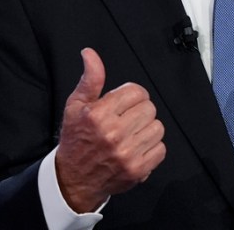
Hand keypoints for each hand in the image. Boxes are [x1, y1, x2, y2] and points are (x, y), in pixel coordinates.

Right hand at [55, 48, 165, 211]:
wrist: (73, 180)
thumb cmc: (76, 139)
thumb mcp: (76, 105)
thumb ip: (90, 78)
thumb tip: (90, 54)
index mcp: (99, 115)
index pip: (137, 92)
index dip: (133, 95)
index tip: (125, 104)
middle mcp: (114, 134)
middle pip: (149, 108)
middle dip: (140, 111)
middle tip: (127, 120)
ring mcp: (126, 154)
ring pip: (157, 127)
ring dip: (147, 129)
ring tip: (132, 134)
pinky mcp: (137, 170)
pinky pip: (161, 149)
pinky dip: (152, 148)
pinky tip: (137, 148)